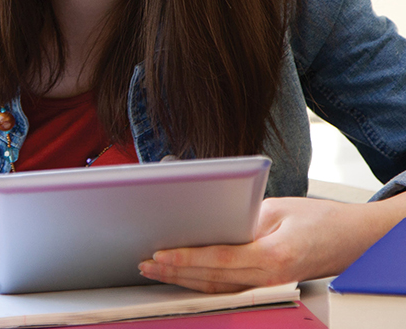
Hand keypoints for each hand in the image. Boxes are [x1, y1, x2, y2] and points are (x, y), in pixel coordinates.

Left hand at [137, 196, 404, 292]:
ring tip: (153, 271)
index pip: (220, 259)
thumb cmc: (319, 220)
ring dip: (182, 281)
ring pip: (217, 288)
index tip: (160, 254)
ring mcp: (268, 286)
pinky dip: (200, 284)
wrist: (353, 241)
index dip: (187, 258)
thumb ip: (242, 216)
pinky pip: (228, 289)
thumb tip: (205, 215)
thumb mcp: (278, 208)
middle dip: (175, 272)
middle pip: (212, 279)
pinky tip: (180, 277)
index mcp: (273, 255)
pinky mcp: (265, 287)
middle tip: (144, 263)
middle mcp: (269, 277)